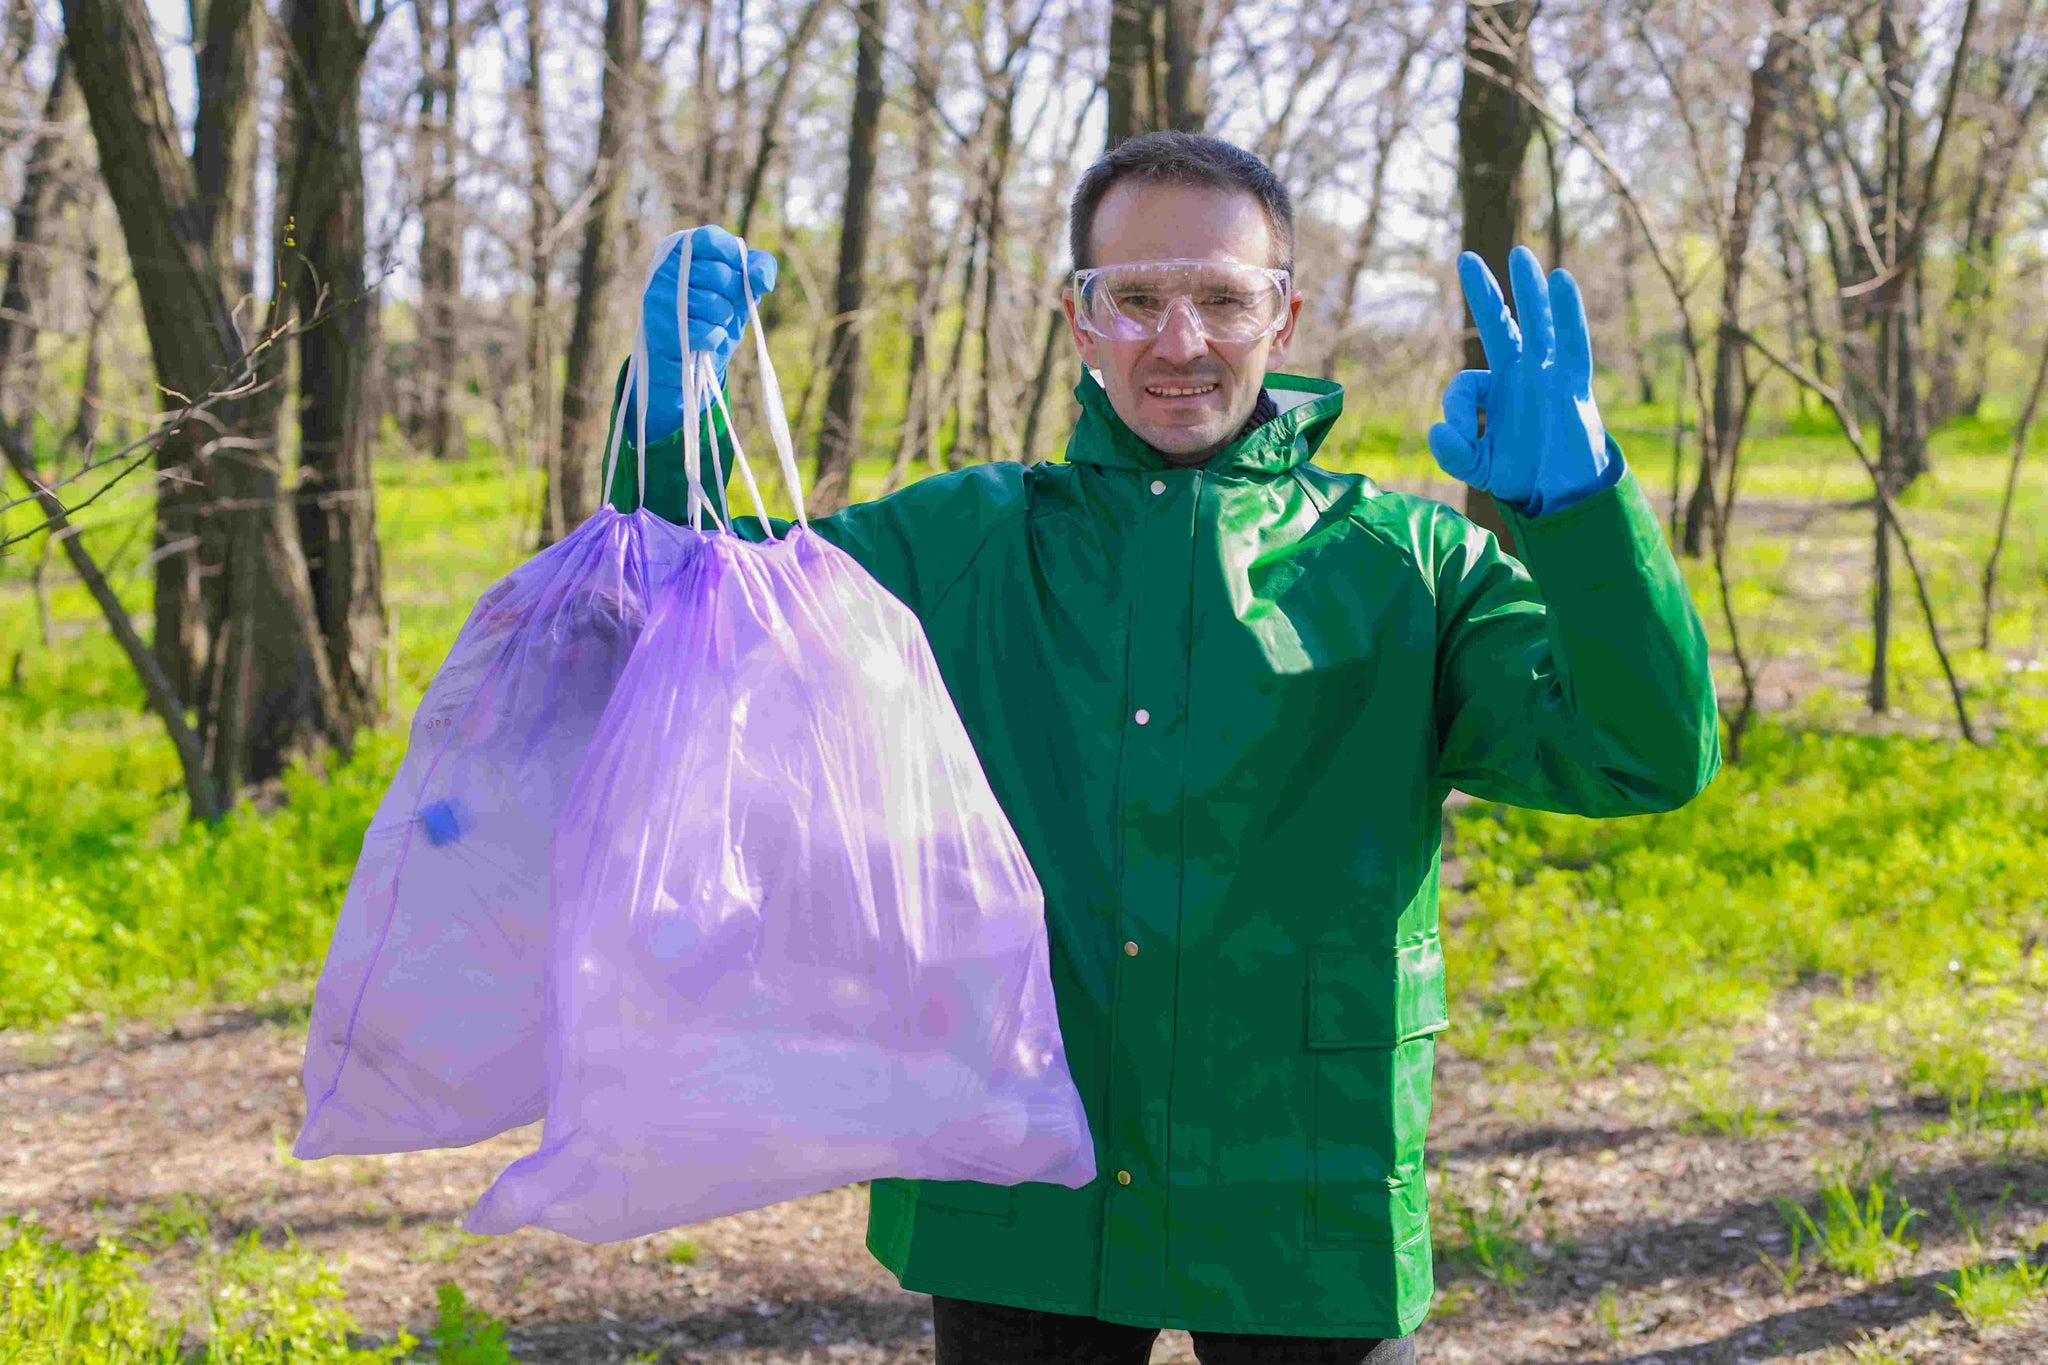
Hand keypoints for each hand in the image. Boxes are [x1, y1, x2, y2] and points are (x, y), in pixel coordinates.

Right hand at [638, 225, 777, 444]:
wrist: (690, 357)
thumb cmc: (717, 312)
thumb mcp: (741, 285)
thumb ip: (759, 267)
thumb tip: (761, 279)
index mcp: (680, 248)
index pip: (710, 239)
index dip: (733, 258)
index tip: (738, 273)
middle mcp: (664, 268)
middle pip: (719, 274)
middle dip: (732, 295)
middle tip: (724, 304)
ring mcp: (658, 298)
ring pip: (714, 305)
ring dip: (724, 318)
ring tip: (713, 320)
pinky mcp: (659, 329)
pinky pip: (706, 332)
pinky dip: (716, 338)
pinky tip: (708, 338)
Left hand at [1428, 245, 1618, 517]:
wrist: (1564, 493)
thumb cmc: (1521, 476)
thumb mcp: (1480, 468)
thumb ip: (1454, 454)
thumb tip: (1436, 430)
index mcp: (1492, 393)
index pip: (1465, 384)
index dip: (1456, 408)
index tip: (1458, 435)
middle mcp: (1519, 375)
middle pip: (1499, 326)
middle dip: (1484, 294)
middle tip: (1465, 259)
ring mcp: (1548, 375)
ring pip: (1537, 324)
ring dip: (1528, 290)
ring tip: (1519, 255)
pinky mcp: (1573, 384)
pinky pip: (1572, 342)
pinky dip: (1567, 312)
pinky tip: (1561, 280)